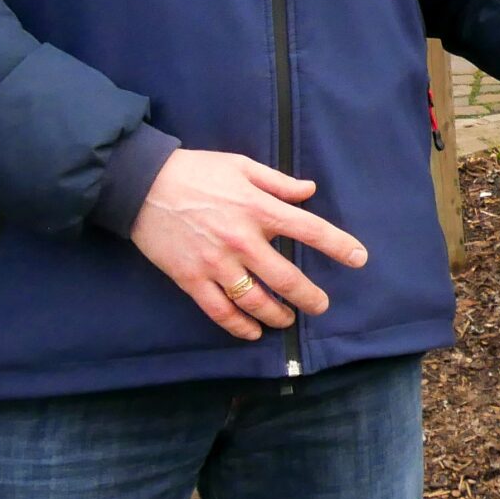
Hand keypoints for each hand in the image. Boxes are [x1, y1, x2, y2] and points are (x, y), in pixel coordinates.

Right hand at [130, 150, 367, 340]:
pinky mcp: (191, 279)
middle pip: (286, 278)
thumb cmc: (195, 171)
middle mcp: (242, 241)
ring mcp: (216, 264)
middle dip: (309, 297)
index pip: (309, 230)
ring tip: (288, 320)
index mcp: (258, 209)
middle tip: (321, 306)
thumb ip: (278, 182)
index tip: (359, 258)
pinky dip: (239, 326)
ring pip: (256, 301)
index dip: (338, 245)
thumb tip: (310, 191)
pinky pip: (220, 311)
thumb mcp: (241, 166)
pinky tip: (252, 332)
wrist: (140, 184)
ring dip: (277, 315)